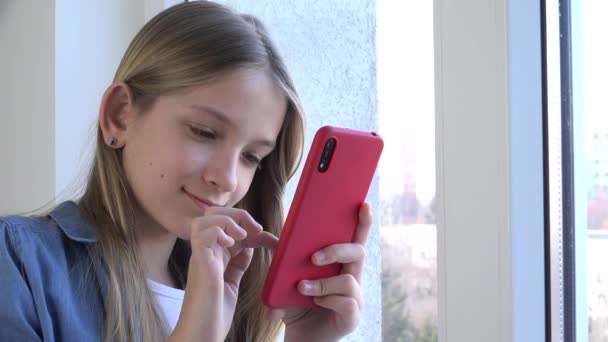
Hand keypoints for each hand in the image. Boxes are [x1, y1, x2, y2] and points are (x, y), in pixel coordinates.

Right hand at [169, 207, 277, 341]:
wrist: (201, 335)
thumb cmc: (213, 315)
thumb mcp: (231, 284)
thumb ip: (237, 265)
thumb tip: (248, 248)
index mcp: (215, 256)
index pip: (232, 228)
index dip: (253, 228)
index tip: (273, 240)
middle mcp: (206, 252)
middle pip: (215, 215)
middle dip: (238, 215)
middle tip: (257, 231)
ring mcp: (201, 256)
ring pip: (206, 218)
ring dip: (228, 221)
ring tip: (243, 236)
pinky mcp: (199, 262)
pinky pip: (203, 232)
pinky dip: (219, 231)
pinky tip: (231, 244)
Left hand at [267, 202, 372, 341]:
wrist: (300, 338)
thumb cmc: (297, 306)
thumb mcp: (290, 280)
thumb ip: (288, 263)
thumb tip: (277, 241)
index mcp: (340, 265)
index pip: (356, 239)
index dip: (362, 222)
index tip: (363, 204)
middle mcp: (352, 278)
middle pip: (357, 252)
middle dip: (336, 250)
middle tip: (313, 258)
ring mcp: (355, 298)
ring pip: (349, 278)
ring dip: (322, 282)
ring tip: (302, 288)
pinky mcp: (352, 316)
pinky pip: (346, 301)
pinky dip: (327, 299)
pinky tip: (315, 303)